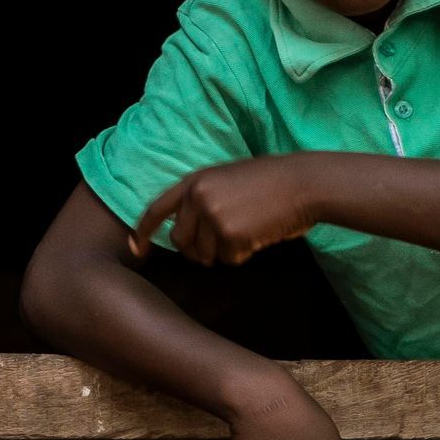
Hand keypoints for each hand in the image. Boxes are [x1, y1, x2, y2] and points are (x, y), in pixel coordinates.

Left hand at [131, 157, 318, 267]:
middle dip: (198, 250)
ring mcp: (212, 215)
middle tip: (224, 243)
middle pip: (180, 242)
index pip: (157, 209)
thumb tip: (184, 232)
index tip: (136, 248)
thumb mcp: (228, 178)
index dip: (144, 231)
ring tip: (248, 230)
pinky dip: (244, 255)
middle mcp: (197, 197)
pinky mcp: (229, 234)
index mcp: (194, 181)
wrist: (303, 184)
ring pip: (204, 255)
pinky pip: (229, 260)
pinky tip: (259, 235)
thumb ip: (203, 198)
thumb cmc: (272, 183)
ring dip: (225, 252)